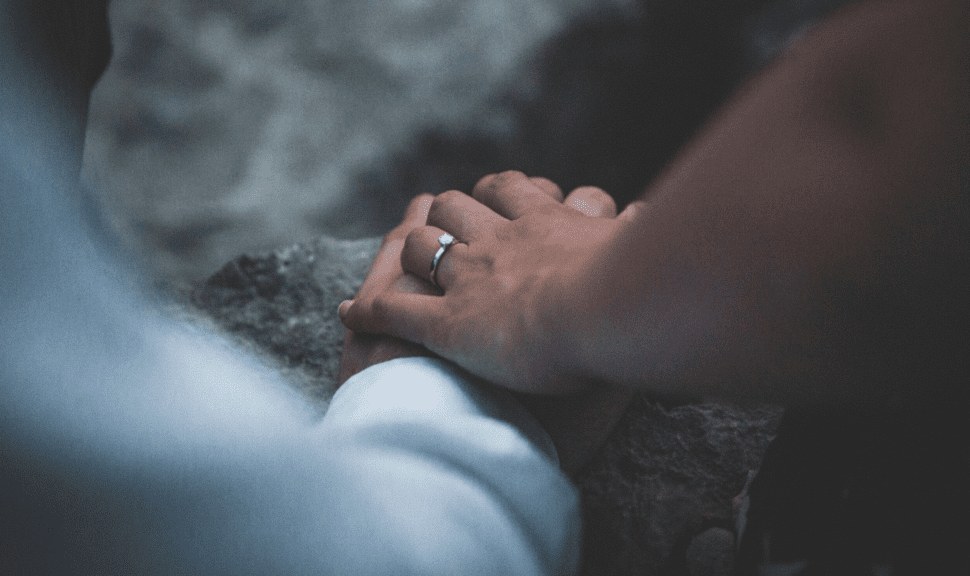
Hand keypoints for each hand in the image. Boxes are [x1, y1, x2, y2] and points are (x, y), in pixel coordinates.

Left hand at [340, 171, 640, 394]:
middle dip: (447, 215)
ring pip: (419, 246)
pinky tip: (350, 314)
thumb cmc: (636, 280)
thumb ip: (637, 228)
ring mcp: (466, 279)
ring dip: (412, 251)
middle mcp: (497, 242)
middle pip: (454, 207)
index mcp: (543, 224)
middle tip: (448, 230)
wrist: (604, 308)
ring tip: (411, 266)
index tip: (496, 197)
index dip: (496, 191)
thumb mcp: (640, 243)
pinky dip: (367, 310)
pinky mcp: (445, 322)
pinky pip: (392, 309)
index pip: (509, 189)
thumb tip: (645, 213)